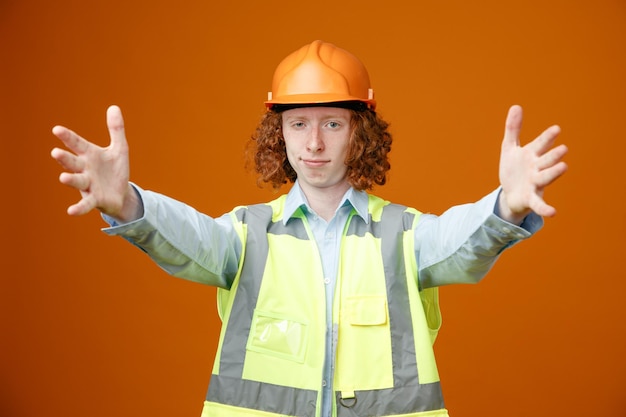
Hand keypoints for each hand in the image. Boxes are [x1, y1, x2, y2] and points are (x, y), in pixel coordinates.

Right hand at [51, 105, 140, 220]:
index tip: (57, 130)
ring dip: (70, 180)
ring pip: (77, 181)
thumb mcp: (119, 149)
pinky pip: (85, 204)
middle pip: (73, 162)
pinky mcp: (94, 199)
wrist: (122, 193)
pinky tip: (71, 211)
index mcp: (90, 155)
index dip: (68, 137)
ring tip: (63, 177)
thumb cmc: (115, 170)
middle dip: (65, 158)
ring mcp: (88, 185)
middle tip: (56, 153)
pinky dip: (78, 208)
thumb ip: (116, 129)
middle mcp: (85, 169)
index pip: (77, 144)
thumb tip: (114, 107)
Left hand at [498, 105, 567, 223]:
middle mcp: (537, 168)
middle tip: (562, 148)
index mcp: (532, 155)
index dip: (547, 137)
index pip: (541, 144)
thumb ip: (513, 129)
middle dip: (553, 155)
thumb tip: (516, 106)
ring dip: (554, 172)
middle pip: (546, 160)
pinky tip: (553, 213)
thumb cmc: (514, 169)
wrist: (510, 193)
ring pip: (546, 177)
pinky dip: (545, 208)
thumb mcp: (509, 148)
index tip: (556, 129)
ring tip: (563, 166)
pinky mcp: (531, 198)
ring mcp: (536, 183)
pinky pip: (539, 204)